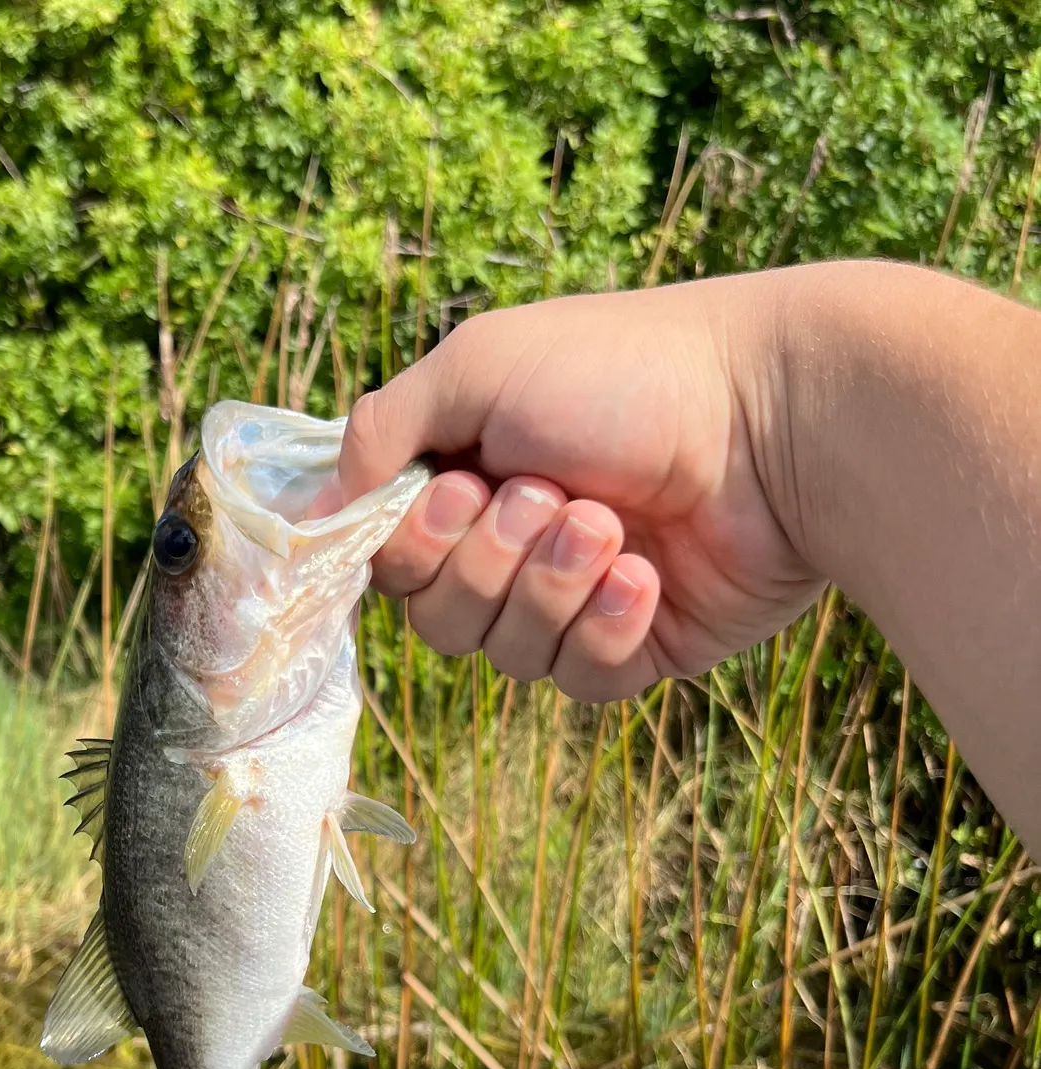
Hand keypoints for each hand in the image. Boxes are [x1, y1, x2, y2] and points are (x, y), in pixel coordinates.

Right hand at [337, 275, 821, 699]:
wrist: (776, 419)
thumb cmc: (625, 373)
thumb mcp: (479, 366)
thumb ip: (381, 432)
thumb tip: (315, 511)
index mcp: (466, 483)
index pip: (388, 561)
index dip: (410, 547)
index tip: (457, 491)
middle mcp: (510, 549)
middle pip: (436, 621)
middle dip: (488, 563)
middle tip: (548, 494)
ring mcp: (572, 603)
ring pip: (504, 655)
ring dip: (550, 585)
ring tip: (612, 524)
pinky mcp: (633, 649)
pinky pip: (578, 680)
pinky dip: (606, 627)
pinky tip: (648, 575)